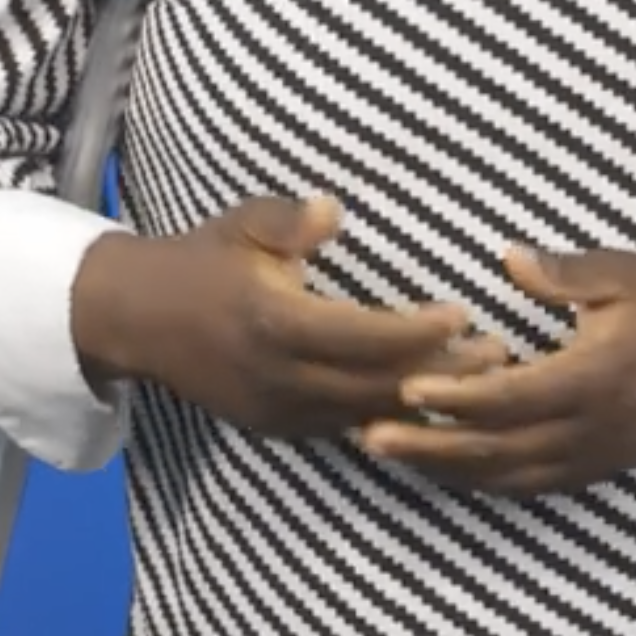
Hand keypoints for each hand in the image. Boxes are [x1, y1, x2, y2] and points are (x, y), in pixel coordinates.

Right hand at [71, 193, 507, 440]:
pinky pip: (344, 427)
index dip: (419, 331)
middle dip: (442, 373)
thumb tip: (333, 208)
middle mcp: (279, 376)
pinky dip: (387, 416)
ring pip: (366, 415)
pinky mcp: (276, 428)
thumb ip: (287, 219)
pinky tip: (425, 403)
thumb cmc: (200, 260)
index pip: (364, 336)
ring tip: (478, 383)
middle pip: (378, 385)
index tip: (461, 312)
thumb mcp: (239, 225)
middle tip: (497, 355)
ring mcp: (277, 410)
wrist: (138, 319)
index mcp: (273, 322)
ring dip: (423, 401)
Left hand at [363, 246, 635, 495]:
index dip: (457, 397)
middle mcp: (592, 428)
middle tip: (364, 435)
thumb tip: (507, 257)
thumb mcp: (630, 275)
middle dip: (429, 446)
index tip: (405, 387)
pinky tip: (440, 469)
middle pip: (498, 449)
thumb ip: (568, 272)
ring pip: (508, 476)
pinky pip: (530, 485)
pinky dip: (481, 480)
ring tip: (386, 453)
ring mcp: (595, 456)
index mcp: (597, 378)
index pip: (514, 397)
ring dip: (445, 469)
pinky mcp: (597, 468)